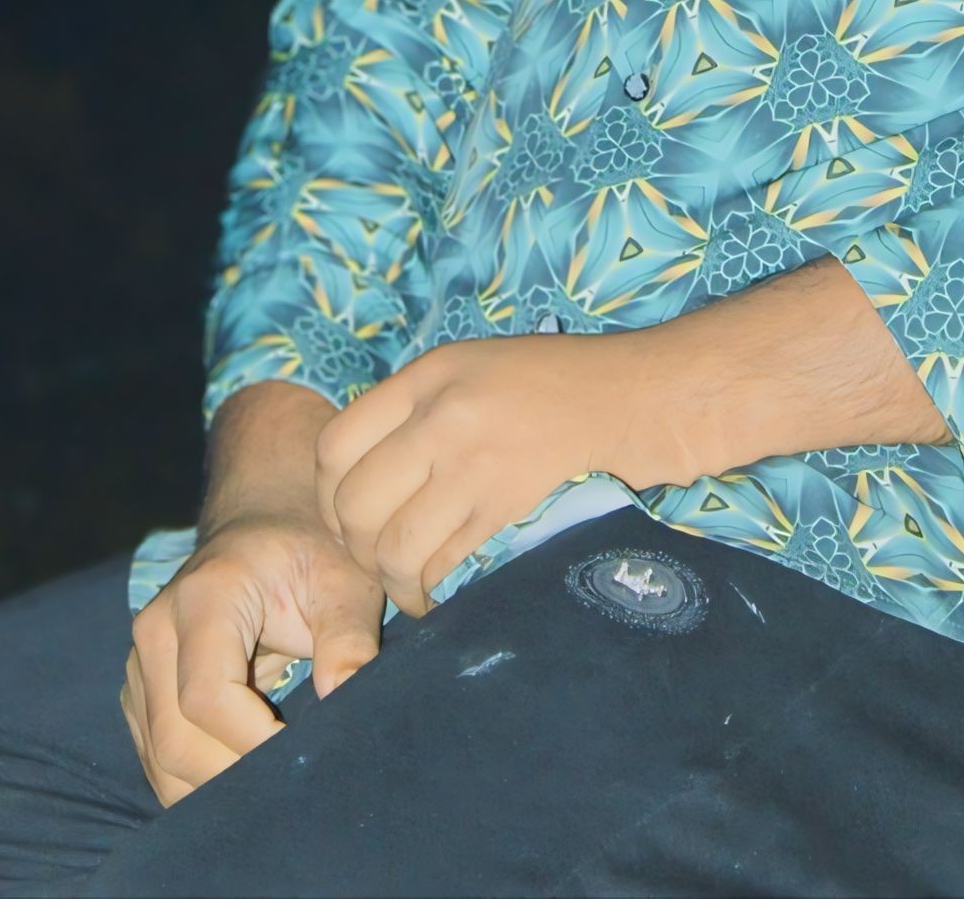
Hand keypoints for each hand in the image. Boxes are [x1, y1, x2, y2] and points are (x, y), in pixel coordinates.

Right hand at [121, 509, 384, 807]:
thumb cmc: (307, 552)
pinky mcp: (140, 692)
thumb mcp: (343, 579)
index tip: (300, 753)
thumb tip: (342, 695)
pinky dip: (196, 780)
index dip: (250, 740)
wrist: (260, 528)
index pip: (206, 696)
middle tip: (290, 782)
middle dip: (232, 777)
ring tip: (271, 782)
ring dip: (214, 788)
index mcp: (205, 597)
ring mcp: (139, 664)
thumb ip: (348, 636)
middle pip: (174, 740)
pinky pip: (157, 758)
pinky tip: (243, 775)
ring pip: (160, 760)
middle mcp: (156, 631)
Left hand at [314, 331, 680, 616]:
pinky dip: (438, 592)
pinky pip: (444, 568)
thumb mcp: (473, 370)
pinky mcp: (509, 509)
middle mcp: (442, 416)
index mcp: (428, 376)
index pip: (334, 446)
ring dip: (398, 583)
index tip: (349, 519)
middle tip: (383, 560)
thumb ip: (415, 413)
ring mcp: (476, 464)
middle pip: (354, 506)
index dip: (328, 497)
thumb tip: (357, 482)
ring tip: (418, 585)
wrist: (634, 398)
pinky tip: (450, 591)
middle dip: (358, 549)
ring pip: (393, 549)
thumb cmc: (554, 386)